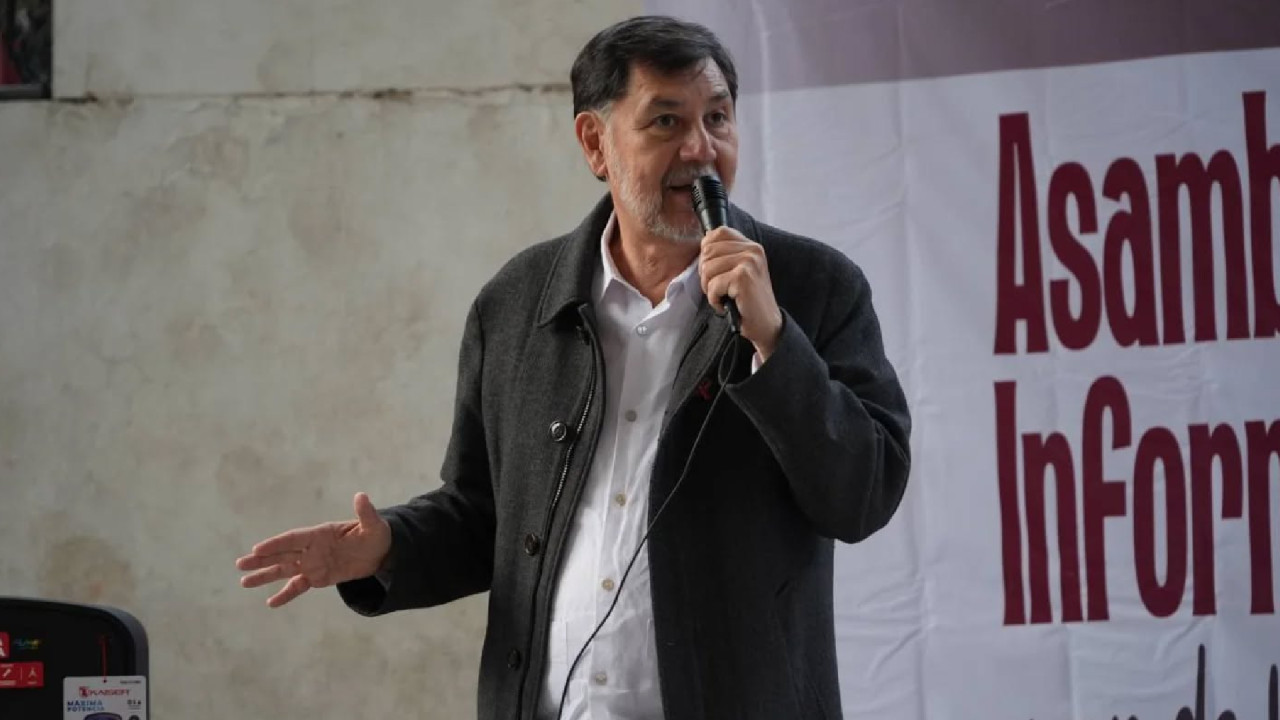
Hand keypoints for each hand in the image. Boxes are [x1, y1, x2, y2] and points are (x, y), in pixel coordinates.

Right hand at [236, 492, 391, 607]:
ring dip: (265, 576)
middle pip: (283, 554)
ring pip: (284, 570)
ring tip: (244, 582)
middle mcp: (312, 549)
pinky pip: (298, 586)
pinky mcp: (318, 578)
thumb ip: (364, 513)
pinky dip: (286, 594)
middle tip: (240, 564)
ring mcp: (313, 564)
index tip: (257, 548)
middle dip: (262, 559)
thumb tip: (361, 496)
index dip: (276, 544)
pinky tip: (270, 603)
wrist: (381, 552)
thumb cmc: (375, 534)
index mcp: (320, 534)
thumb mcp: (373, 524)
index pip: (294, 539)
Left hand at [699, 226, 783, 359]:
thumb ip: (726, 254)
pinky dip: (715, 300)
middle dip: (706, 274)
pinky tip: (727, 305)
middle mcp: (753, 250)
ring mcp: (749, 263)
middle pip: (707, 251)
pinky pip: (712, 285)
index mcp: (752, 246)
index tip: (716, 272)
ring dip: (710, 289)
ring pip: (707, 268)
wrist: (767, 325)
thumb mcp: (740, 271)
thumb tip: (705, 240)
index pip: (718, 233)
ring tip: (725, 297)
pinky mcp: (743, 278)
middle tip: (721, 289)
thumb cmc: (749, 301)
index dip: (708, 253)